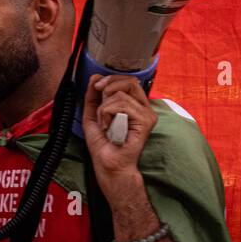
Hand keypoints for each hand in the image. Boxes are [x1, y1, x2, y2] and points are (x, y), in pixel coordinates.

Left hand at [82, 74, 155, 194]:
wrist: (108, 164)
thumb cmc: (103, 144)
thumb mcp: (93, 115)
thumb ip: (93, 96)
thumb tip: (94, 77)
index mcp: (135, 105)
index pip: (128, 80)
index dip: (111, 79)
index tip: (96, 86)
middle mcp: (144, 108)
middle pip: (129, 81)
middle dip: (108, 88)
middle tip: (100, 106)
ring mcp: (147, 114)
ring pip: (121, 94)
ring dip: (104, 109)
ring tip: (105, 124)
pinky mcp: (146, 121)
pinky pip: (122, 105)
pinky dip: (107, 114)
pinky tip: (109, 127)